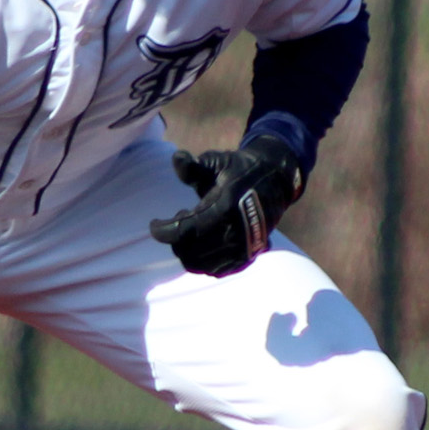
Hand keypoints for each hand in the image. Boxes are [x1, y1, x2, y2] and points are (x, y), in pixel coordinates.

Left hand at [147, 134, 304, 276]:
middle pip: (190, 250)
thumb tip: (177, 158)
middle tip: (180, 217)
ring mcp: (244, 247)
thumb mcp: (218, 162)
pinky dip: (203, 262)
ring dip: (188, 249)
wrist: (275, 181)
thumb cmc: (239, 170)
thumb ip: (195, 166)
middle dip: (175, 237)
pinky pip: (216, 271)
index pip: (185, 230)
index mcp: (226, 206)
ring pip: (200, 264)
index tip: (153, 224)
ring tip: (192, 228)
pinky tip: (202, 243)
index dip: (163, 230)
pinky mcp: (248, 256)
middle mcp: (237, 231)